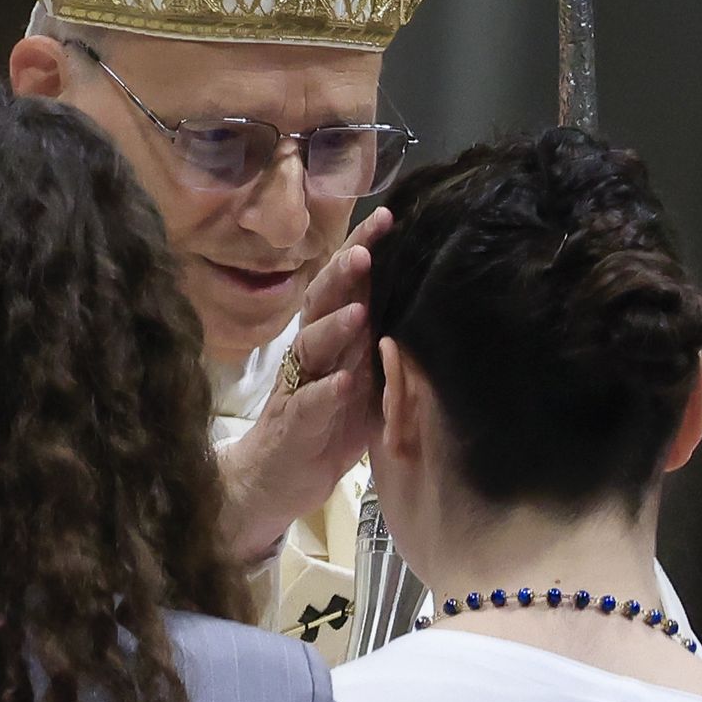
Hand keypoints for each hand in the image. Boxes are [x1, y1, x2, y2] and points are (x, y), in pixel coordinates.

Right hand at [220, 208, 392, 561]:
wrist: (276, 483)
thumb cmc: (325, 429)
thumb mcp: (365, 385)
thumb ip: (384, 350)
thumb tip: (426, 309)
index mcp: (330, 339)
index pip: (344, 286)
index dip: (361, 250)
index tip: (387, 218)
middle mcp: (310, 355)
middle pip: (321, 304)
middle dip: (343, 275)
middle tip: (366, 251)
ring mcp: (297, 388)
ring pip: (309, 348)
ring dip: (333, 328)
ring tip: (358, 312)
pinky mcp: (292, 425)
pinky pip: (306, 404)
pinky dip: (324, 392)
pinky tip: (342, 381)